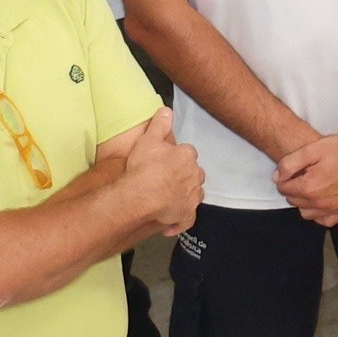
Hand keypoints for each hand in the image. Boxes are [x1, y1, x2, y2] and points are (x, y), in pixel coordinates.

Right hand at [106, 116, 203, 236]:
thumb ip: (159, 124)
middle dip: (184, 176)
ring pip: (194, 194)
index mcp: (187, 156)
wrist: (142, 194)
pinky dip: (179, 222)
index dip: (176, 157)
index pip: (187, 153)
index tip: (165, 161)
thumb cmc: (144, 166)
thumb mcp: (148, 139)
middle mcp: (195, 175)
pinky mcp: (186, 214)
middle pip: (193, 173)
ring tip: (170, 199)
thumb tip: (167, 110)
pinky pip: (186, 220)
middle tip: (166, 180)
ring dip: (184, 196)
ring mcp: (192, 196)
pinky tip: (169, 226)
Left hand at [273, 126, 337, 226]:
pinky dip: (319, 214)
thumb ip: (290, 163)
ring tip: (311, 187)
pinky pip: (324, 220)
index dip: (285, 177)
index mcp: (308, 187)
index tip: (292, 170)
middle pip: (293, 201)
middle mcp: (319, 202)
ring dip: (304, 202)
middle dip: (294, 188)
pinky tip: (321, 202)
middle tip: (303, 175)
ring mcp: (332, 208)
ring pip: (306, 213)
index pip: (283, 188)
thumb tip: (277, 177)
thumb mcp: (313, 148)